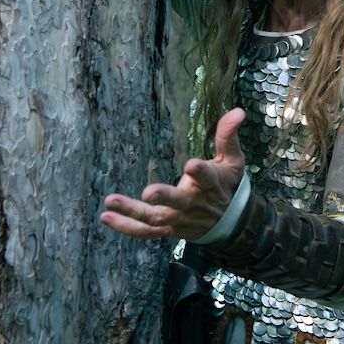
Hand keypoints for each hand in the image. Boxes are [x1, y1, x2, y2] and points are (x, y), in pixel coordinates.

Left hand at [100, 107, 245, 239]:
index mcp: (211, 184)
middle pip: (177, 202)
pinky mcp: (169, 229)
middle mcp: (193, 204)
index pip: (206, 177)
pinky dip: (126, 227)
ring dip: (132, 212)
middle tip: (147, 192)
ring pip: (155, 218)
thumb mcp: (233, 160)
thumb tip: (238, 111)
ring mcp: (179, 219)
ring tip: (110, 201)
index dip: (199, 172)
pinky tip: (106, 217)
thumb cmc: (228, 185)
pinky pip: (146, 232)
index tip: (191, 165)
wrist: (232, 224)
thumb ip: (228, 136)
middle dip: (163, 197)